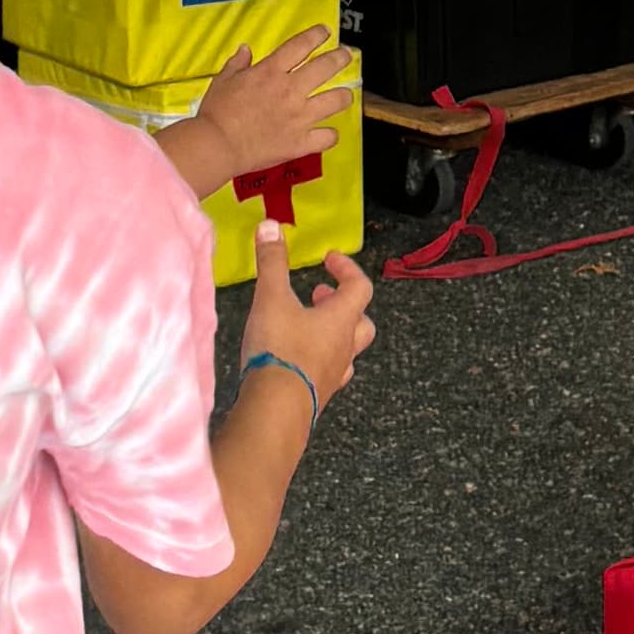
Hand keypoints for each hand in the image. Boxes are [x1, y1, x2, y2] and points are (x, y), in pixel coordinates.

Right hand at [191, 22, 355, 185]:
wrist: (217, 146)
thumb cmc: (216, 112)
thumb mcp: (223, 80)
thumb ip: (237, 63)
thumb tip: (245, 49)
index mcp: (271, 71)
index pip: (301, 45)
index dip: (317, 35)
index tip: (325, 32)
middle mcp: (290, 90)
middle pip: (326, 66)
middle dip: (340, 57)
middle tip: (345, 55)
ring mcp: (299, 117)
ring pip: (336, 100)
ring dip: (343, 95)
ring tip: (345, 95)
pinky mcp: (300, 142)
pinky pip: (328, 137)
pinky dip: (330, 135)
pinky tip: (328, 133)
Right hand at [241, 246, 374, 416]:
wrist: (276, 409)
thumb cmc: (280, 348)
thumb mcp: (271, 298)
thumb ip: (272, 262)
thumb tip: (271, 224)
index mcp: (342, 319)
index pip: (359, 287)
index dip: (347, 269)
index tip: (329, 259)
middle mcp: (345, 347)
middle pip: (361, 322)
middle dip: (343, 305)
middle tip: (319, 296)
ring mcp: (334, 374)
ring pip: (346, 350)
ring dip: (332, 334)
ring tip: (307, 326)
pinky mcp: (318, 395)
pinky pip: (328, 372)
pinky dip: (318, 359)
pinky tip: (296, 359)